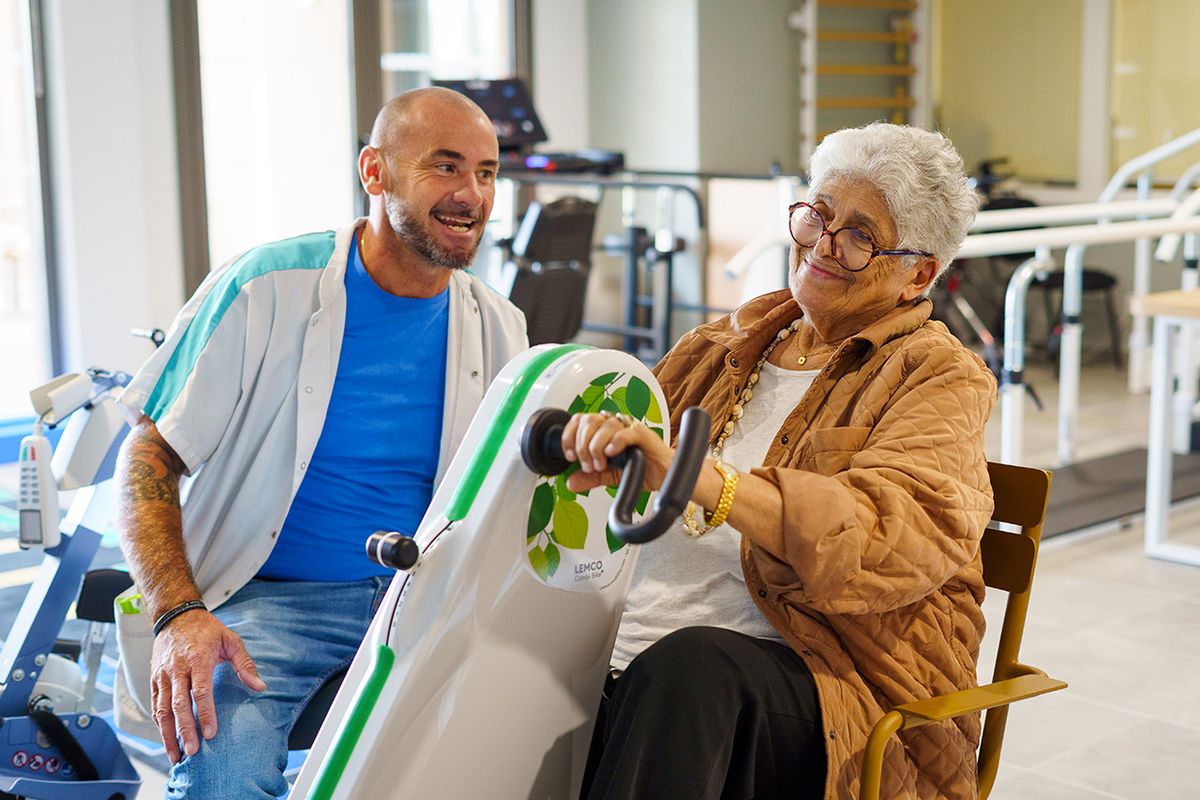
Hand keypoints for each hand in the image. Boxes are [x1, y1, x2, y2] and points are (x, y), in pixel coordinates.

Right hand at [150, 609, 265, 762]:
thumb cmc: (207, 629)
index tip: (211, 733)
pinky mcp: (154, 679)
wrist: (176, 616)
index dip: (205, 713)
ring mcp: (163, 675)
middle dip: (184, 730)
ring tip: (175, 755)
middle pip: (178, 704)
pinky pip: (155, 704)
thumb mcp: (231, 640)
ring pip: (162, 709)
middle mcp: (177, 669)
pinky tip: (166, 738)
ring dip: (167, 734)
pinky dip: (159, 724)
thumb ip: (245, 664)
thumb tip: (260, 686)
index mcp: (198, 659)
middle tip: (191, 751)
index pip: (200, 691)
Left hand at [561, 412, 674, 493]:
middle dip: (582, 446)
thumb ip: (590, 477)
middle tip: (588, 465)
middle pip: (589, 421)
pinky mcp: (643, 434)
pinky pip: (626, 432)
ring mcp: (629, 427)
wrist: (664, 475)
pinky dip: (615, 442)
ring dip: (596, 448)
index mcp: (604, 430)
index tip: (569, 456)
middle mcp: (616, 425)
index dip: (569, 436)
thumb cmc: (641, 468)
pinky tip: (611, 454)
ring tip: (601, 465)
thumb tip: (571, 482)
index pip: (580, 420)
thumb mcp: (609, 475)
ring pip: (604, 425)